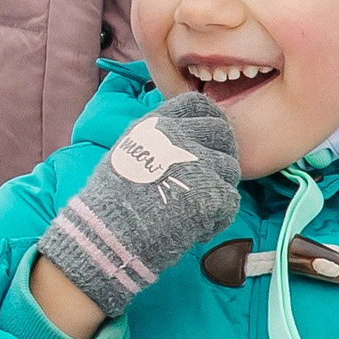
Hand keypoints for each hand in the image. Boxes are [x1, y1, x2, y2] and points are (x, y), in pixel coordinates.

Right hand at [34, 95, 241, 325]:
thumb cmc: (112, 201)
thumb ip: (160, 140)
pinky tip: (195, 229)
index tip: (208, 140)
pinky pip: (230, 202)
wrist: (108, 233)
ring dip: (218, 189)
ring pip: (230, 169)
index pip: (200, 106)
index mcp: (160, 124)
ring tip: (195, 210)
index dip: (210, 122)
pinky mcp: (213, 193)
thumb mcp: (129, 151)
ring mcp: (200, 164)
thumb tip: (186, 139)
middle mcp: (181, 136)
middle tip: (208, 181)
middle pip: (223, 134)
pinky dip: (217, 219)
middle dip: (221, 155)